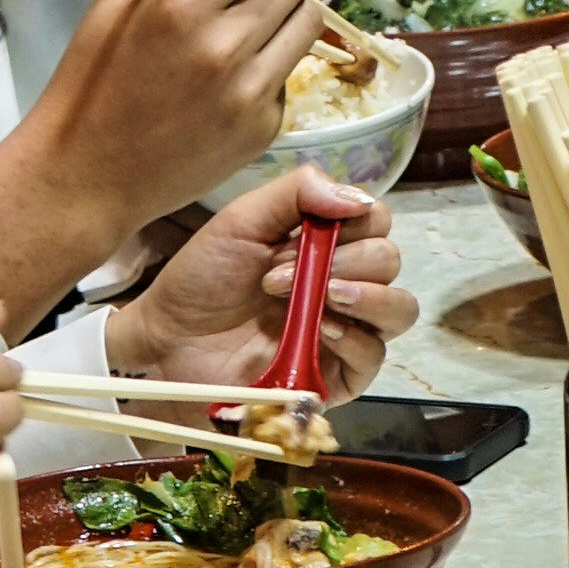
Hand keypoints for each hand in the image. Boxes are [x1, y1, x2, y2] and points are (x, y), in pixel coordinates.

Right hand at [16, 0, 324, 229]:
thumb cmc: (95, 76)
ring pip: (309, 21)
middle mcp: (226, 49)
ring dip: (286, 9)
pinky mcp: (264, 128)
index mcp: (183, 6)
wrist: (87, 173)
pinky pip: (290, 72)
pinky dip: (271, 62)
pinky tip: (231, 73)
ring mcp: (250, 94)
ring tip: (246, 20)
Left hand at [111, 164, 400, 396]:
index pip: (375, 220)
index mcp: (325, 243)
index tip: (296, 238)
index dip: (350, 223)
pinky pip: (375, 356)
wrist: (169, 341)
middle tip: (282, 276)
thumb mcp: (242, 219)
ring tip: (325, 298)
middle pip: (389, 261)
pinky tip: (324, 330)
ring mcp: (342, 329)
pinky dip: (358, 338)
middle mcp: (342, 282)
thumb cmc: (202, 279)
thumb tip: (359, 198)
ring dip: (368, 296)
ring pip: (399, 308)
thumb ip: (298, 191)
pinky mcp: (336, 375)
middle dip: (345, 261)